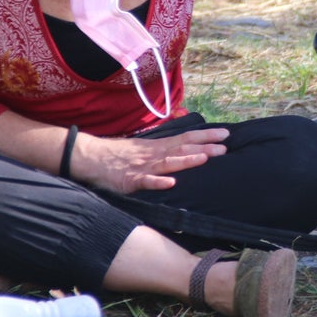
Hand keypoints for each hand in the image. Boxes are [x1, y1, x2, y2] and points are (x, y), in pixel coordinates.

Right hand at [74, 128, 229, 192]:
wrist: (90, 157)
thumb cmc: (118, 155)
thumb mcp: (144, 148)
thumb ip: (164, 150)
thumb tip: (186, 148)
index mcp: (158, 147)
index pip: (186, 138)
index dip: (206, 136)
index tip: (226, 134)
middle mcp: (154, 154)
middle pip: (182, 148)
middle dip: (204, 147)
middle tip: (225, 146)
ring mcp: (143, 167)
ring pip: (168, 162)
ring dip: (187, 160)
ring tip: (205, 158)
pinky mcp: (130, 181)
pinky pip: (146, 182)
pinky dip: (158, 182)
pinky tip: (171, 183)